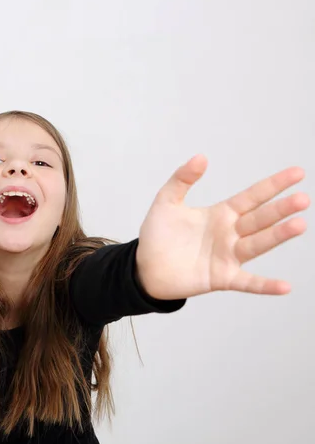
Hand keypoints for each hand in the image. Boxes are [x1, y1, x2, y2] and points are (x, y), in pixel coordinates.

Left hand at [136, 155, 308, 299]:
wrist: (144, 267)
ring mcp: (228, 256)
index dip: (273, 185)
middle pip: (260, 219)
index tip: (297, 173)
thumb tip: (201, 157)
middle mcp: (230, 234)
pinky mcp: (221, 278)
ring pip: (257, 244)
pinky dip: (264, 286)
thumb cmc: (157, 236)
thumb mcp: (166, 202)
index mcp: (221, 214)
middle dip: (280, 209)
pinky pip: (247, 283)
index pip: (252, 197)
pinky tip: (284, 286)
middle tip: (302, 199)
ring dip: (277, 236)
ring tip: (298, 225)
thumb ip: (182, 179)